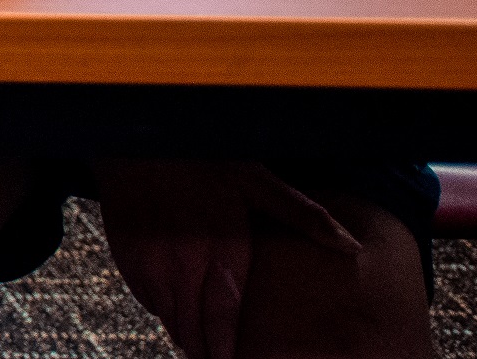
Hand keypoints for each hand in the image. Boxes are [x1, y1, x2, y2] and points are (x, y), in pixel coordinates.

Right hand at [94, 160, 362, 358]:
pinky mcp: (125, 259)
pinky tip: (179, 304)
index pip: (220, 328)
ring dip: (187, 334)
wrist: (137, 139)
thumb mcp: (258, 181)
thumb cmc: (201, 159)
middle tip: (221, 358)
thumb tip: (351, 246)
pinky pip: (148, 301)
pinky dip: (165, 309)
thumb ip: (304, 216)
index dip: (226, 355)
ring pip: (169, 321)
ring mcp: (148, 266)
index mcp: (218, 258)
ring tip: (204, 343)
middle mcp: (179, 270)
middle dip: (207, 352)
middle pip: (191, 334)